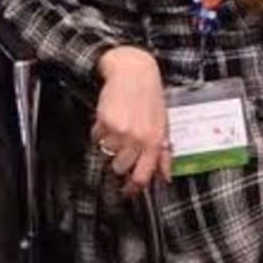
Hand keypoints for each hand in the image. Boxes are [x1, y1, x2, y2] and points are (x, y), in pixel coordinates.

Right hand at [90, 48, 168, 196]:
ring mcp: (121, 131)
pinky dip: (99, 130)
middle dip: (118, 160)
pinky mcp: (106, 121)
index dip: (133, 187)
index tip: (126, 191)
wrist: (134, 72)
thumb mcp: (163, 125)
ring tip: (116, 127)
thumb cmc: (150, 97)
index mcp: (155, 141)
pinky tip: (109, 117)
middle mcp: (139, 138)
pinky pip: (96, 136)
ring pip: (106, 152)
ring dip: (108, 143)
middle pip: (119, 167)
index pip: (143, 174)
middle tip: (120, 146)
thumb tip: (166, 177)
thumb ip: (164, 153)